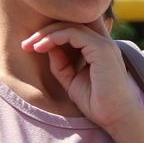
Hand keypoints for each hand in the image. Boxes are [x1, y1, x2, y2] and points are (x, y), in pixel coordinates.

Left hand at [19, 23, 143, 137]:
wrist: (118, 118)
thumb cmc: (99, 104)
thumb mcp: (72, 80)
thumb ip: (61, 63)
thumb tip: (47, 47)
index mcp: (99, 50)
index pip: (73, 31)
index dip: (51, 35)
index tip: (30, 47)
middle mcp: (103, 43)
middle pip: (69, 24)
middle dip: (44, 32)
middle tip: (25, 45)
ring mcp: (104, 44)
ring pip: (69, 26)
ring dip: (46, 34)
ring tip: (30, 46)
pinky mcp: (101, 49)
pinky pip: (72, 33)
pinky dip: (54, 38)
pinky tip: (41, 47)